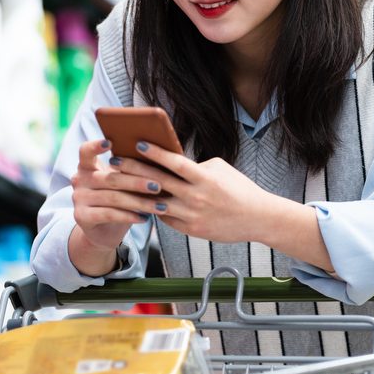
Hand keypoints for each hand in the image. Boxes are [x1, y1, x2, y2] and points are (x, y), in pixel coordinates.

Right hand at [69, 139, 163, 252]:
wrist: (103, 231)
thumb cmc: (118, 201)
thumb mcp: (120, 183)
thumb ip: (127, 170)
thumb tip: (155, 156)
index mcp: (87, 166)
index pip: (85, 151)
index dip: (95, 146)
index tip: (110, 142)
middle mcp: (79, 180)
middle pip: (110, 178)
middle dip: (137, 182)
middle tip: (158, 186)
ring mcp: (78, 198)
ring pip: (113, 198)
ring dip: (140, 202)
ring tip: (159, 206)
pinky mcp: (81, 217)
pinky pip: (109, 214)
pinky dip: (129, 216)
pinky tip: (144, 218)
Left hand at [111, 142, 277, 243]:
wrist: (258, 218)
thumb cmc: (239, 188)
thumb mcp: (220, 169)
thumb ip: (195, 165)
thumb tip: (172, 160)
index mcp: (204, 178)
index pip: (175, 162)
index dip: (155, 152)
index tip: (137, 143)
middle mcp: (196, 197)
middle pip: (158, 182)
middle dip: (134, 171)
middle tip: (115, 162)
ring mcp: (192, 215)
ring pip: (156, 204)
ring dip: (136, 194)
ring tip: (118, 184)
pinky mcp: (191, 229)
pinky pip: (165, 219)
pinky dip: (153, 209)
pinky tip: (138, 202)